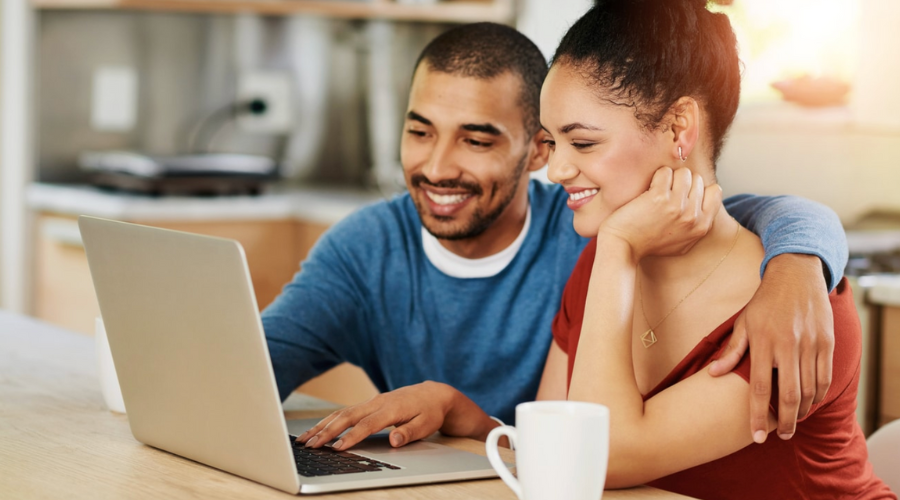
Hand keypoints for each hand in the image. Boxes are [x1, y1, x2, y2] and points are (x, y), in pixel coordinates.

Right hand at [297, 381, 496, 450]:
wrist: (433, 393)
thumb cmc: (430, 411)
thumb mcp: (426, 425)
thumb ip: (409, 432)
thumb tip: (394, 440)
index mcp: (390, 409)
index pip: (366, 425)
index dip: (351, 437)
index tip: (337, 449)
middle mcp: (377, 403)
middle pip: (347, 417)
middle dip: (327, 431)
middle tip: (310, 445)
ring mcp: (371, 402)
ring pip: (341, 413)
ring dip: (322, 425)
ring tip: (305, 439)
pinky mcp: (368, 404)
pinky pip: (345, 411)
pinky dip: (329, 420)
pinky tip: (318, 429)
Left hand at [597, 167, 721, 259]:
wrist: (623, 247)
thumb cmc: (649, 244)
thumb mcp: (682, 243)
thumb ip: (697, 226)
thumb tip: (707, 207)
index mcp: (702, 227)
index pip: (715, 191)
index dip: (699, 188)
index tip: (684, 195)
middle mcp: (692, 216)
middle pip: (697, 179)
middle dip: (682, 182)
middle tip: (666, 194)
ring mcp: (677, 206)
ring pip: (684, 173)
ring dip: (670, 177)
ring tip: (658, 190)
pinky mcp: (659, 197)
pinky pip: (665, 172)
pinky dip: (657, 177)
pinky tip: (649, 190)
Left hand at [708, 254, 833, 442]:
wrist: (795, 275)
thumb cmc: (764, 302)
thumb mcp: (743, 322)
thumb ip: (732, 351)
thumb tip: (712, 374)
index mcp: (763, 342)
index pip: (760, 388)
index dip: (758, 415)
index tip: (756, 436)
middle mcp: (788, 345)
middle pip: (790, 395)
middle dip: (786, 422)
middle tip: (782, 436)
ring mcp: (810, 344)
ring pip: (810, 389)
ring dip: (803, 411)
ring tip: (794, 422)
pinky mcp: (826, 341)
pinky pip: (824, 376)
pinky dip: (819, 394)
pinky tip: (811, 403)